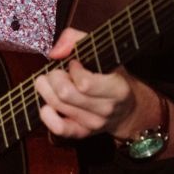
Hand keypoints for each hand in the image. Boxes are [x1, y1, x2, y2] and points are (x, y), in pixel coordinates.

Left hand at [34, 27, 154, 140]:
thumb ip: (78, 39)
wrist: (126, 109)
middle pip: (65, 94)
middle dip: (54, 77)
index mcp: (117, 89)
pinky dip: (46, 114)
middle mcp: (106, 109)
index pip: (84, 83)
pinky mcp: (82, 133)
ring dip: (47, 89)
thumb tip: (54, 52)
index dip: (73, 68)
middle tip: (58, 71)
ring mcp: (93, 124)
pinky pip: (58, 128)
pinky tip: (49, 103)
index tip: (75, 63)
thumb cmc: (113, 76)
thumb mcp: (105, 52)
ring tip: (51, 82)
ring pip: (57, 106)